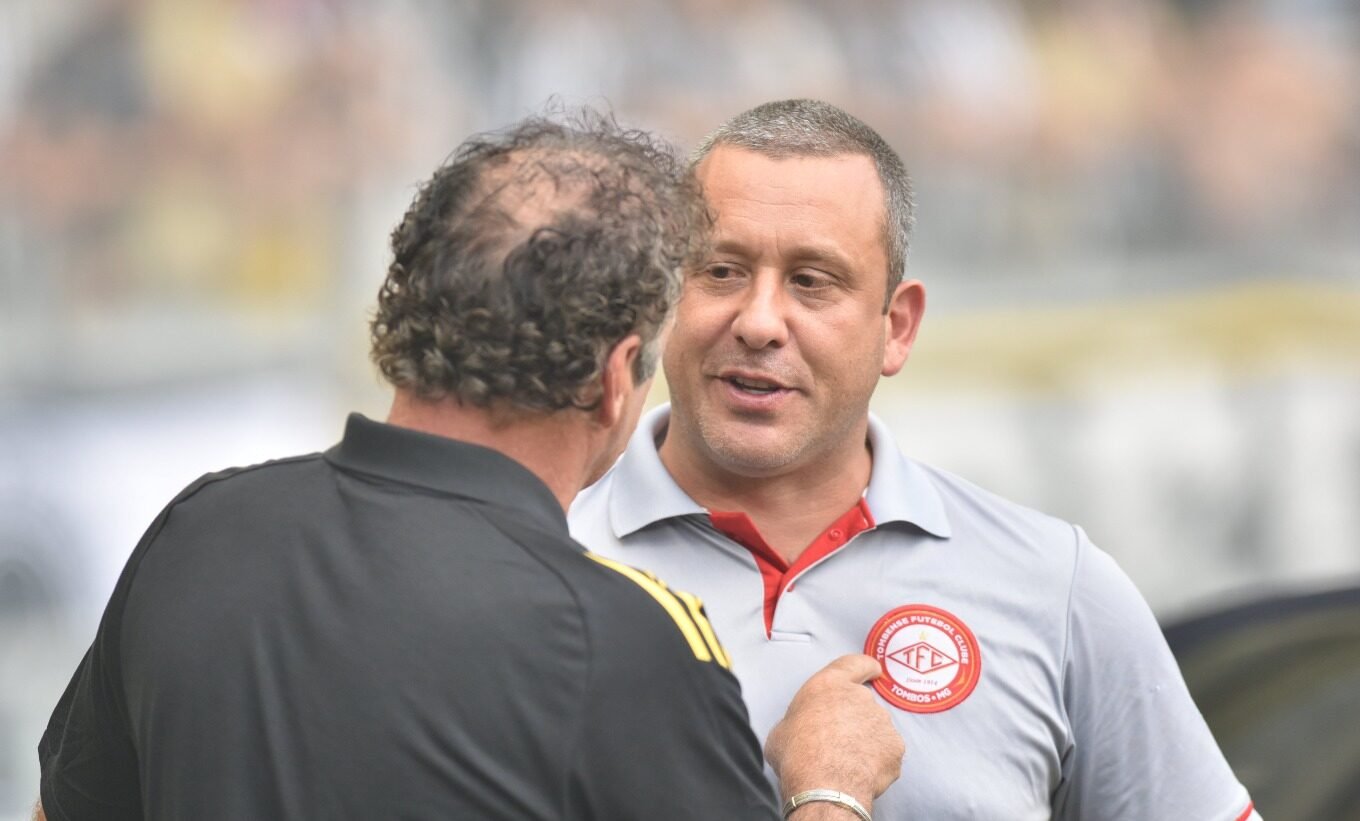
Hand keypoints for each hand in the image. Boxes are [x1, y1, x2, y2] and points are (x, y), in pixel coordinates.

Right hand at [764, 654, 903, 815]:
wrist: (824, 785)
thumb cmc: (797, 755)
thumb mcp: (782, 730)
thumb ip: (798, 721)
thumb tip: (799, 732)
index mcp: (829, 685)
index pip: (853, 664)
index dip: (865, 667)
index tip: (873, 670)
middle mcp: (860, 697)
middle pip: (862, 703)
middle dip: (854, 719)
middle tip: (838, 742)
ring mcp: (882, 721)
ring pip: (876, 729)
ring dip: (866, 741)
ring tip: (847, 763)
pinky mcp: (895, 747)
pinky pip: (887, 753)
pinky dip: (878, 762)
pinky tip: (861, 774)